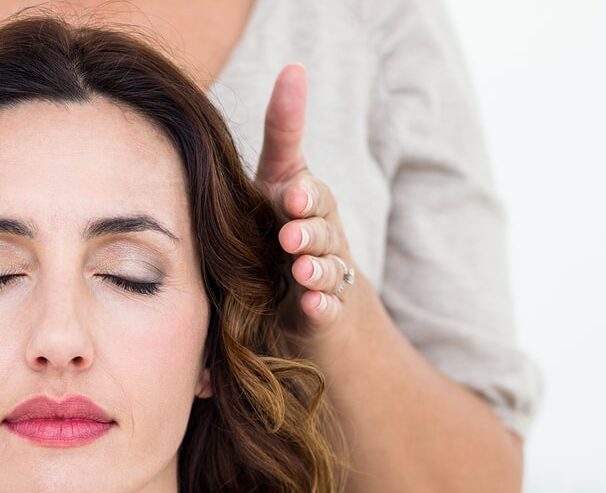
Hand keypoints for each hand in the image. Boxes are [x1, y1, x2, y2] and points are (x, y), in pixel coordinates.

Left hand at [254, 63, 371, 357]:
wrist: (305, 295)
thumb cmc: (281, 225)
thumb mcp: (277, 178)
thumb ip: (283, 131)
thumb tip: (293, 67)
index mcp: (306, 205)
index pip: (311, 193)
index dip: (305, 194)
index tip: (293, 196)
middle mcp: (321, 238)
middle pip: (322, 231)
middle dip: (309, 232)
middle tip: (290, 235)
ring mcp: (325, 276)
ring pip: (328, 270)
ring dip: (317, 270)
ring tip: (301, 271)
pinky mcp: (323, 312)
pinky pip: (328, 309)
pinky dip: (322, 307)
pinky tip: (312, 305)